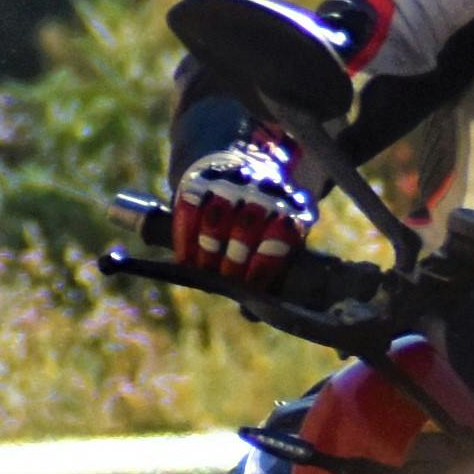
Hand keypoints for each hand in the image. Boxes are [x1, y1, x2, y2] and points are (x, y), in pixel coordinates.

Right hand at [162, 138, 312, 283]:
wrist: (234, 161)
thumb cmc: (258, 220)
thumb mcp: (272, 237)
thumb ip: (264, 272)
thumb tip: (250, 313)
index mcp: (289, 204)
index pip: (280, 233)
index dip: (263, 263)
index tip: (250, 285)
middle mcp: (262, 187)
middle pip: (246, 226)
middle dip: (233, 260)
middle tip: (223, 278)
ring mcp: (230, 180)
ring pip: (215, 219)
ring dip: (207, 251)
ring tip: (202, 269)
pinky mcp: (200, 178)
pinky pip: (188, 209)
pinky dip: (184, 237)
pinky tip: (184, 257)